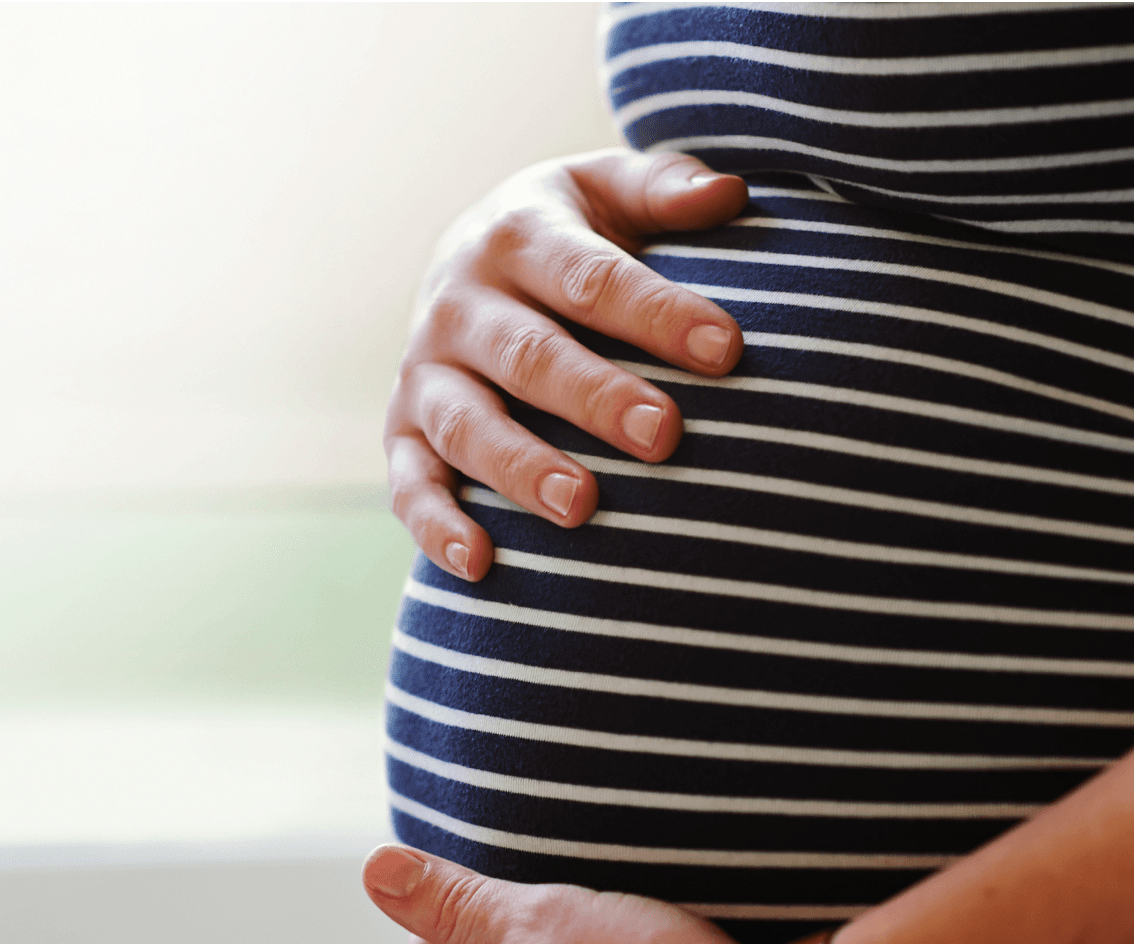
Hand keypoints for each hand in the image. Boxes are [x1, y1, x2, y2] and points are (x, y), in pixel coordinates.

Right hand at [387, 149, 748, 581]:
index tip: (726, 347)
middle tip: (666, 436)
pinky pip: (410, 481)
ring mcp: (427, 371)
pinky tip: (480, 562)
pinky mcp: (403, 428)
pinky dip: (435, 523)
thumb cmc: (572, 233)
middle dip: (596, 398)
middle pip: (531, 356)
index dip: (657, 312)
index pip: (592, 277)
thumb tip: (730, 193)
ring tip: (583, 507)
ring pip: (467, 424)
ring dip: (521, 467)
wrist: (474, 259)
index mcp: (520, 235)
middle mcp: (462, 303)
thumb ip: (666, 191)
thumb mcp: (608, 192)